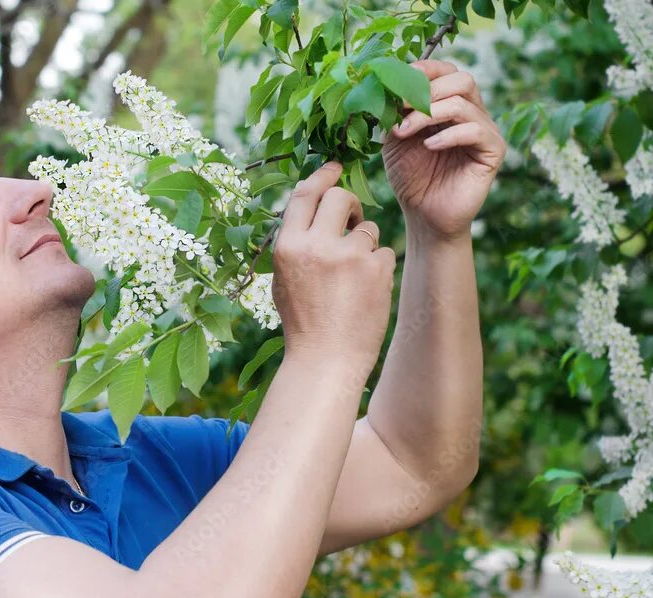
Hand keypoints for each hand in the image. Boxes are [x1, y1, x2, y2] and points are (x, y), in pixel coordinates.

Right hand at [271, 162, 396, 371]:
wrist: (326, 359)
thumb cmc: (303, 321)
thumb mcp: (284, 279)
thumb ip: (295, 242)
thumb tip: (310, 208)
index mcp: (288, 246)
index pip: (305, 194)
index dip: (322, 176)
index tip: (335, 169)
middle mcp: (316, 246)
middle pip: (340, 198)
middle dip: (350, 203)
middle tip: (353, 218)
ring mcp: (348, 256)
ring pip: (367, 227)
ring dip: (365, 244)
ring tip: (354, 277)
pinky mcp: (376, 270)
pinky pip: (384, 252)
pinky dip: (378, 268)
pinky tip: (367, 293)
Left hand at [382, 60, 505, 238]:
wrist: (423, 215)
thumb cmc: (410, 177)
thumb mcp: (395, 138)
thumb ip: (395, 112)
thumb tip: (387, 85)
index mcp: (450, 104)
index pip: (447, 71)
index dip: (426, 69)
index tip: (399, 78)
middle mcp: (472, 112)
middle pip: (462, 79)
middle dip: (426, 90)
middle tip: (399, 106)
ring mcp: (485, 131)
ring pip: (463, 103)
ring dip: (428, 114)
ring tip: (404, 131)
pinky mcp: (493, 151)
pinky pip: (475, 131)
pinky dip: (448, 135)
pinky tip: (429, 147)